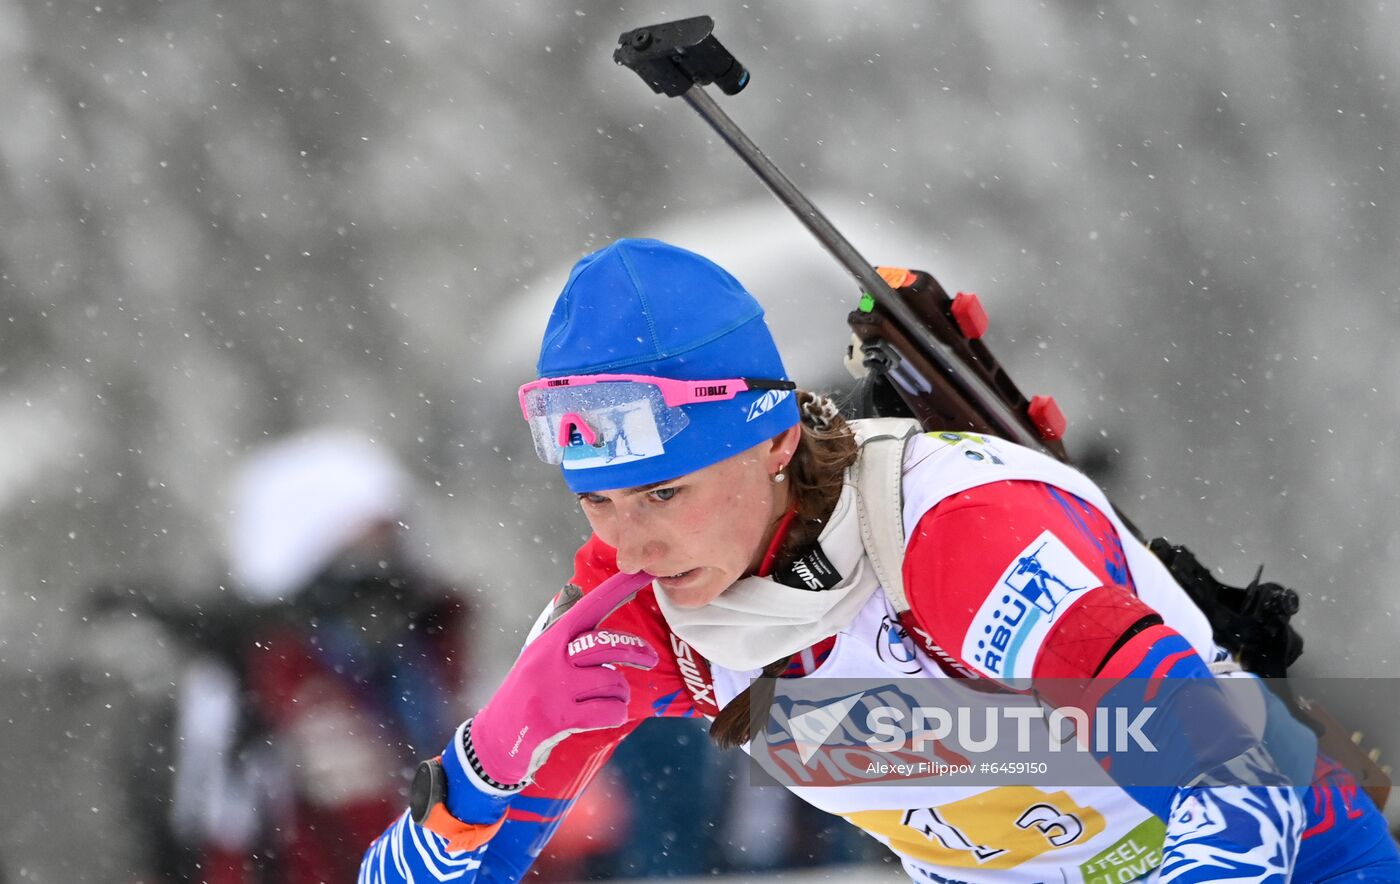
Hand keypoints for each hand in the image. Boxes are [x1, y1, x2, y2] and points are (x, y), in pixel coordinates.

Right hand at [469, 569, 658, 784]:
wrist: (497, 738)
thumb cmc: (525, 694)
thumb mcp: (538, 655)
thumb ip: (563, 631)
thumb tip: (581, 594)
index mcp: (550, 639)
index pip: (590, 606)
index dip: (619, 589)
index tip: (644, 573)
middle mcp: (551, 658)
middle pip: (607, 644)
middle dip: (637, 651)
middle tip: (651, 659)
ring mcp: (554, 687)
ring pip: (612, 680)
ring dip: (621, 693)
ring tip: (612, 699)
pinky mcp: (558, 717)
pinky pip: (608, 711)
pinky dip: (616, 714)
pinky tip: (607, 716)